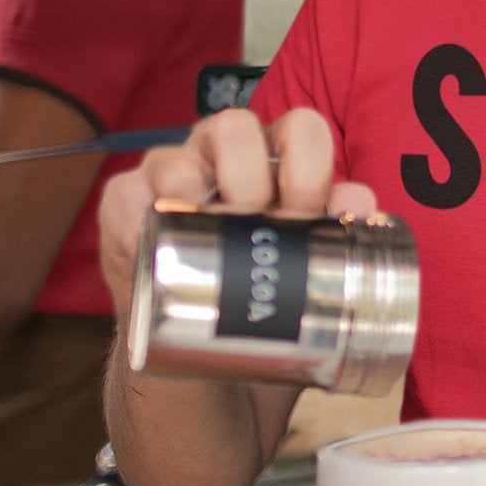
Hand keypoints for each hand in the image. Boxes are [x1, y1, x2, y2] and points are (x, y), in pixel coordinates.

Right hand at [98, 105, 375, 317]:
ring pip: (176, 158)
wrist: (202, 357)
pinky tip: (154, 231)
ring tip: (203, 220)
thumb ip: (336, 234)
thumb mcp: (302, 264)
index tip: (305, 206)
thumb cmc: (260, 291)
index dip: (307, 159)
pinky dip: (143, 214)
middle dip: (250, 174)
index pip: (298, 128)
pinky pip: (128, 196)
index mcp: (275, 160)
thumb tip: (362, 205)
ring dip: (192, 188)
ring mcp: (167, 174)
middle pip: (234, 128)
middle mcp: (220, 154)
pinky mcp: (124, 203)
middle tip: (254, 219)